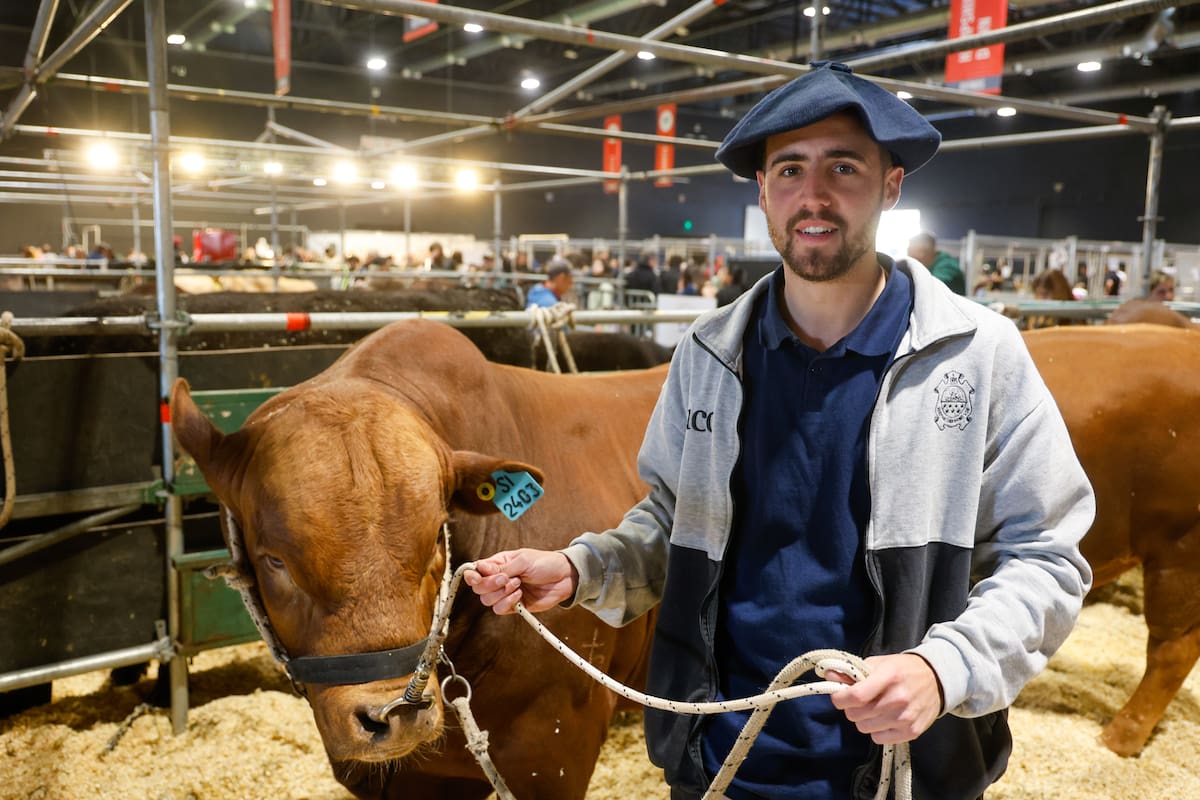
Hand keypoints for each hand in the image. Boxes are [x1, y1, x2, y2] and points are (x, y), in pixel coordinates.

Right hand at [463, 549, 577, 614]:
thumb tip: (480, 569)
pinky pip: (499, 609)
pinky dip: (508, 603)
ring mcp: (505, 593)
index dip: (472, 575)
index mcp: (498, 564)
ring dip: (501, 593)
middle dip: (490, 585)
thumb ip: (501, 568)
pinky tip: (520, 595)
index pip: (475, 571)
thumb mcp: (523, 561)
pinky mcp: (514, 606)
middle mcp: (498, 579)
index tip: (478, 576)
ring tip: (518, 584)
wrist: (564, 578)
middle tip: (507, 579)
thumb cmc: (545, 563)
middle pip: (478, 588)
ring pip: (487, 600)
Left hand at [827, 653, 942, 744]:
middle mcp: (898, 698)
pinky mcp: (912, 732)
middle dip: (851, 708)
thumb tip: (828, 676)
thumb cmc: (902, 670)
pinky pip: (879, 738)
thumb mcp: (878, 663)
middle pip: (856, 715)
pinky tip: (885, 719)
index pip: (856, 696)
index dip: (840, 699)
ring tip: (874, 709)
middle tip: (859, 701)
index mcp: (888, 676)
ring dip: (864, 720)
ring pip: (865, 728)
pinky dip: (877, 731)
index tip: (838, 696)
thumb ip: (851, 671)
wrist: (936, 680)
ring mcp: (906, 717)